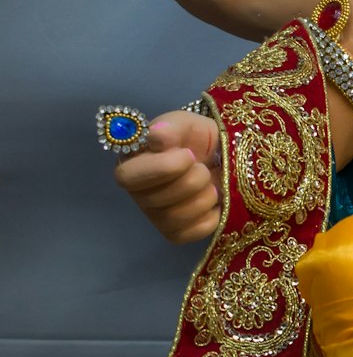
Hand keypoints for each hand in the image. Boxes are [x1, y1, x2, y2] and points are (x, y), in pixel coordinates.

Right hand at [115, 110, 221, 243]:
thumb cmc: (194, 138)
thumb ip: (171, 127)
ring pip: (176, 218)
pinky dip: (212, 215)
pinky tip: (213, 201)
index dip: (161, 168)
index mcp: (132, 165)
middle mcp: (139, 194)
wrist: (220, 157)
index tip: (189, 155)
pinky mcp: (176, 233)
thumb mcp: (185, 123)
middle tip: (203, 167)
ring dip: (204, 197)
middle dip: (190, 180)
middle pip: (155, 200)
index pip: (129, 177)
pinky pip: (194, 232)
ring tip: (210, 182)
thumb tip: (156, 136)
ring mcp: (156, 217)